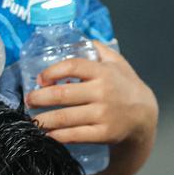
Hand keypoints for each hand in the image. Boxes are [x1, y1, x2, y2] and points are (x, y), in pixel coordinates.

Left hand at [26, 41, 157, 146]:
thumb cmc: (125, 86)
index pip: (72, 66)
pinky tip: (47, 134)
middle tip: (29, 100)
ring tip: (32, 120)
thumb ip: (98, 49)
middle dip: (39, 98)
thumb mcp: (117, 62)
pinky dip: (57, 136)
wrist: (144, 115)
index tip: (39, 78)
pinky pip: (74, 136)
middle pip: (62, 94)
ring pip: (64, 118)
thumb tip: (75, 38)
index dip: (51, 72)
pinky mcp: (104, 133)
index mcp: (103, 72)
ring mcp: (103, 114)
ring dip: (42, 120)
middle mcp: (103, 92)